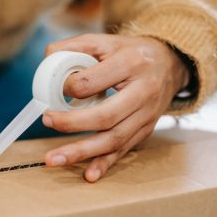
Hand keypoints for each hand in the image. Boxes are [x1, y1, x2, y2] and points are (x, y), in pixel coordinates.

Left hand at [42, 34, 189, 181]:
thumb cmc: (130, 53)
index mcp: (130, 64)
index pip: (92, 82)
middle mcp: (143, 92)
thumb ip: (74, 46)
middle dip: (71, 124)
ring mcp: (146, 115)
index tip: (54, 89)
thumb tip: (47, 58)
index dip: (68, 87)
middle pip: (105, 115)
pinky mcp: (145, 130)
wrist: (169, 64)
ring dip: (81, 152)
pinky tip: (89, 175)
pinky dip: (105, 164)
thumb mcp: (104, 41)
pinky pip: (123, 151)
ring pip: (113, 139)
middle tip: (47, 121)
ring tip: (54, 159)